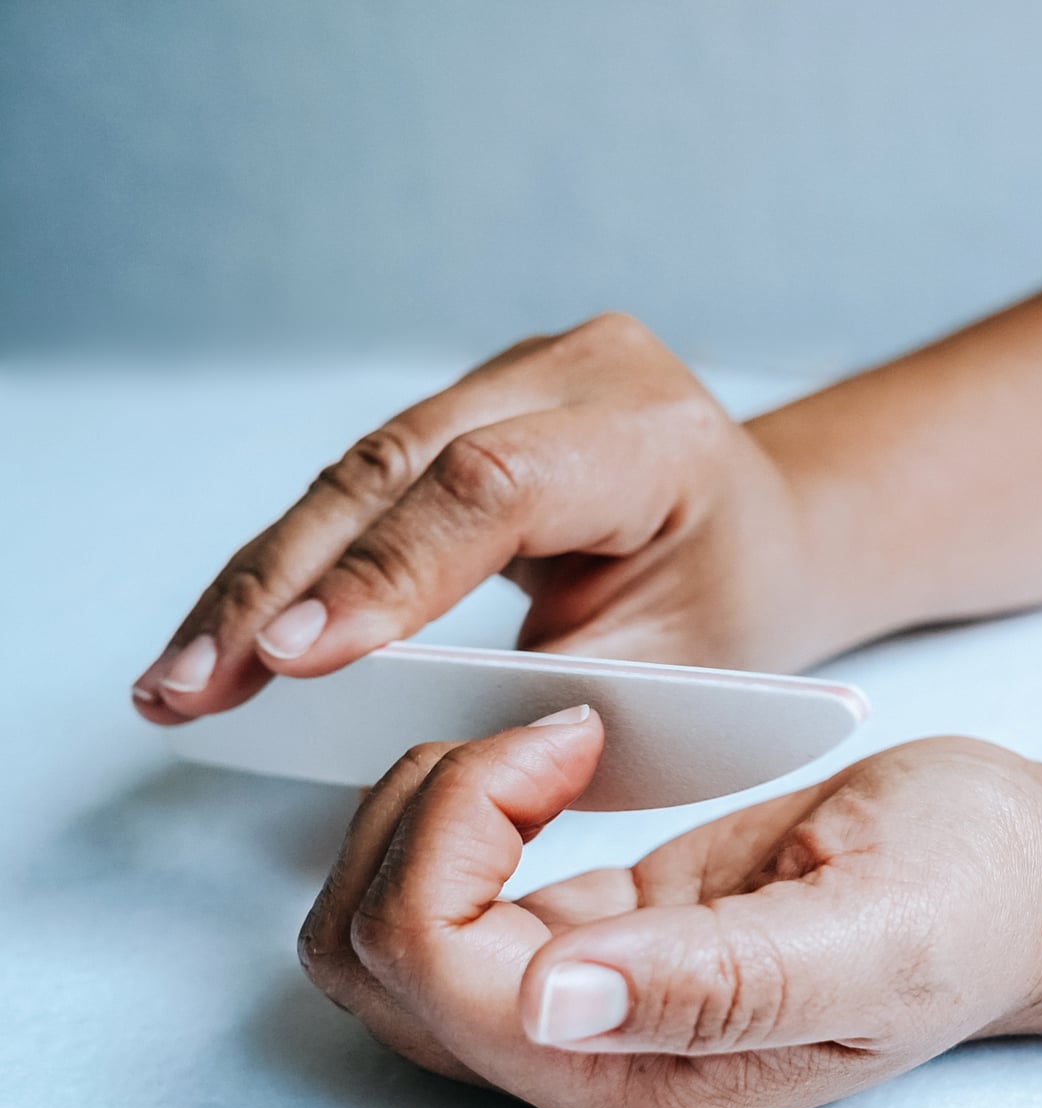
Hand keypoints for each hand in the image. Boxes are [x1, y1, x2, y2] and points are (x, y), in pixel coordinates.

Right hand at [133, 313, 859, 722]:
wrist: (773, 539)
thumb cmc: (738, 616)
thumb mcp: (672, 675)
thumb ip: (543, 687)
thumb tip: (382, 710)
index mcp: (656, 435)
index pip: (492, 487)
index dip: (384, 574)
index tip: (292, 664)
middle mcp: (583, 371)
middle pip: (395, 469)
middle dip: (281, 589)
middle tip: (187, 689)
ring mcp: (520, 370)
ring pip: (357, 473)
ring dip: (261, 582)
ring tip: (176, 683)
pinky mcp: (474, 398)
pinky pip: (364, 483)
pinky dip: (293, 565)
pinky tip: (224, 638)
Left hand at [296, 710, 1041, 1107]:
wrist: (1027, 882)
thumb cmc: (972, 897)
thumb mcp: (876, 929)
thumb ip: (723, 981)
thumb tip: (552, 1004)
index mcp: (638, 1079)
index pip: (438, 970)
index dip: (460, 833)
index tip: (574, 737)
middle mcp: (583, 1064)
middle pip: (374, 958)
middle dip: (422, 816)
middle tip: (554, 731)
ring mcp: (575, 1014)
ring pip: (377, 932)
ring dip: (420, 816)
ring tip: (546, 743)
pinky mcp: (581, 946)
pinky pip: (438, 898)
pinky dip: (455, 813)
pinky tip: (554, 761)